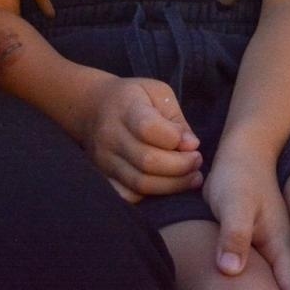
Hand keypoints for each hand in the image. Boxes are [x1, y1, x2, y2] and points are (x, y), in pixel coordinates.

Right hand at [78, 76, 202, 202]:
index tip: (192, 143)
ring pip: (140, 183)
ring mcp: (104, 159)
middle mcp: (111, 135)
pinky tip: (166, 185)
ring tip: (191, 177)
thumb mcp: (158, 93)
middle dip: (181, 166)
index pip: (148, 128)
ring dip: (173, 185)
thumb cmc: (133, 98)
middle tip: (197, 161)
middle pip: (147, 161)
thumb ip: (176, 119)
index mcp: (125, 107)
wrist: (92, 107)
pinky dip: (151, 196)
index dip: (175, 140)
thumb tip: (191, 146)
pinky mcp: (103, 176)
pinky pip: (128, 196)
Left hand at [202, 146, 289, 289]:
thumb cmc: (239, 176)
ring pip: (276, 286)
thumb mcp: (234, 204)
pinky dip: (261, 287)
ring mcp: (271, 250)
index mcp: (281, 249)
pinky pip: (265, 275)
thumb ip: (234, 236)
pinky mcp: (258, 247)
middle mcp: (281, 254)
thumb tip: (230, 270)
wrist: (243, 152)